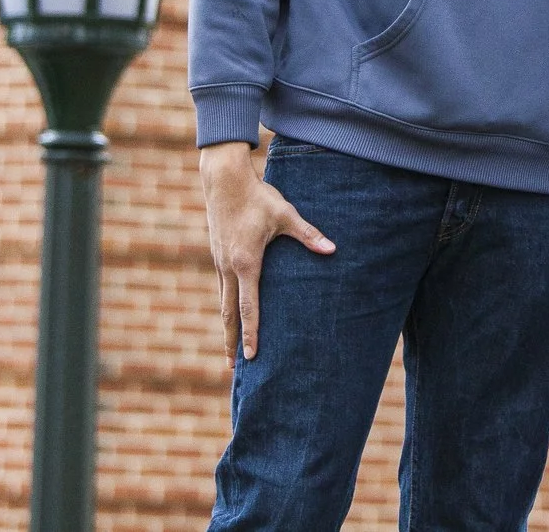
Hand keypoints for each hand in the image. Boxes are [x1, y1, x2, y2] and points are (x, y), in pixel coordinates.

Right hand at [199, 141, 334, 359]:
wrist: (224, 180)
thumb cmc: (258, 197)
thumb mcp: (285, 214)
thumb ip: (308, 234)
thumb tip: (332, 249)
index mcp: (246, 263)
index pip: (249, 306)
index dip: (251, 333)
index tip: (250, 356)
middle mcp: (228, 268)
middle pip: (229, 313)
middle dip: (232, 342)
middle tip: (234, 368)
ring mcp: (219, 262)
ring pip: (223, 303)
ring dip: (226, 327)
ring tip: (230, 350)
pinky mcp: (217, 256)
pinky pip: (221, 289)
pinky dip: (225, 307)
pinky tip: (229, 314)